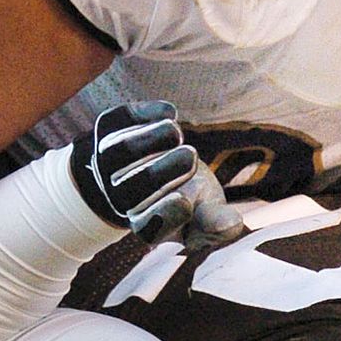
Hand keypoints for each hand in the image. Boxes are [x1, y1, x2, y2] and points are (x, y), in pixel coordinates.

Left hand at [69, 101, 245, 246]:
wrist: (164, 166)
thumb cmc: (191, 195)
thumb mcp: (208, 211)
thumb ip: (218, 222)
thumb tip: (232, 223)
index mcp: (146, 224)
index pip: (146, 228)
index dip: (163, 216)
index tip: (186, 202)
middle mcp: (120, 197)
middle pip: (128, 190)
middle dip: (158, 173)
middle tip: (190, 156)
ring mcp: (109, 162)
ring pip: (117, 152)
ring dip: (147, 140)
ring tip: (176, 133)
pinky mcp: (109, 129)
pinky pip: (115, 121)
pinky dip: (140, 115)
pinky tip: (168, 112)